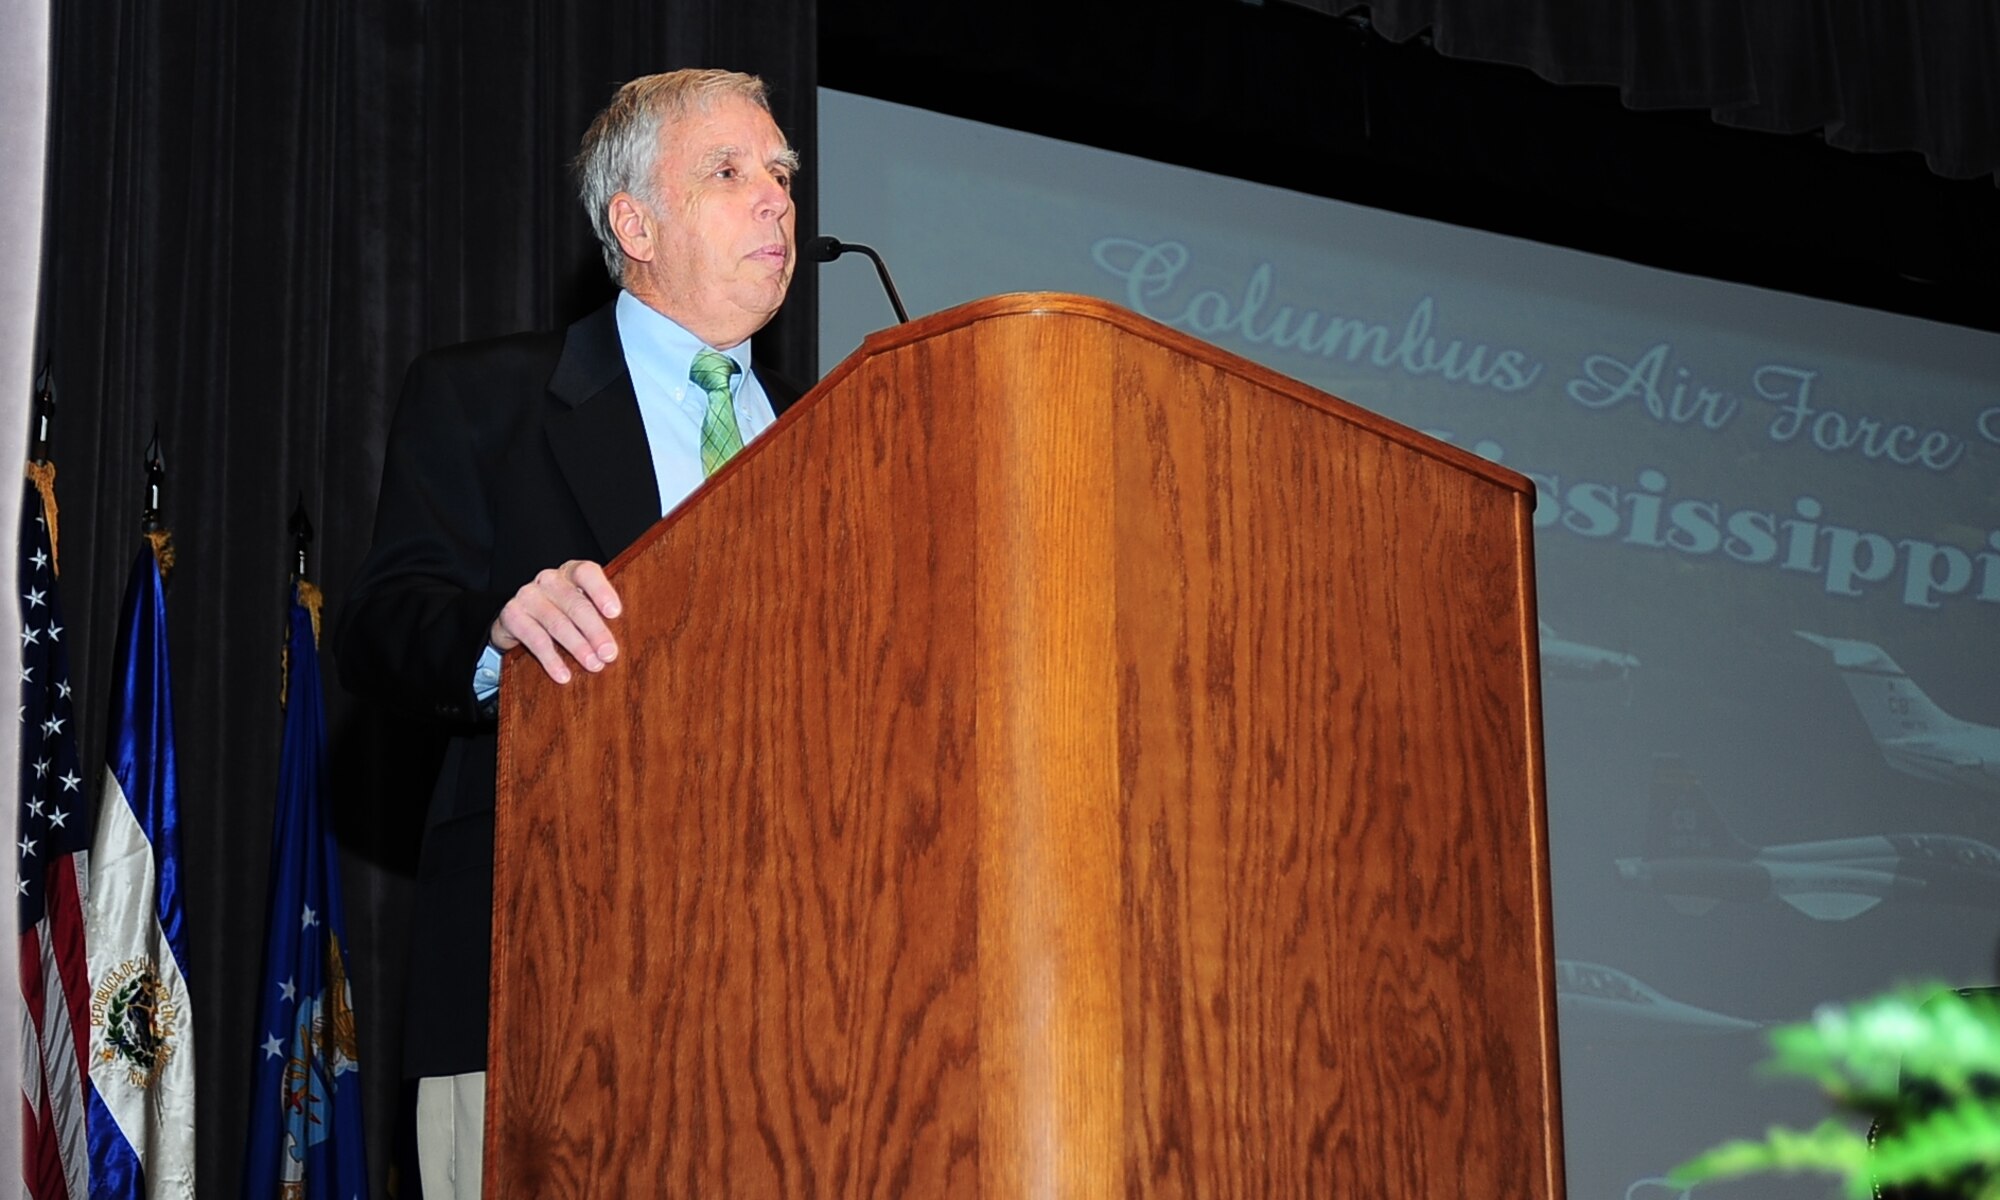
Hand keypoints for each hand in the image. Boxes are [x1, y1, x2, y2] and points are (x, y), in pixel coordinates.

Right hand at [489, 560, 621, 684]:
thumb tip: (633, 637)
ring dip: (577, 647)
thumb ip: (601, 613)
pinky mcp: (512, 615)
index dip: (602, 591)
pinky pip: (534, 639)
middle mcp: (549, 579)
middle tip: (610, 653)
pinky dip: (551, 659)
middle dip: (595, 630)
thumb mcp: (581, 607)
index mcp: (571, 572)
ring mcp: (528, 595)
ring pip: (556, 622)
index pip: (587, 573)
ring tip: (594, 666)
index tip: (615, 613)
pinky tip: (563, 675)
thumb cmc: (562, 613)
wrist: (517, 620)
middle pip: (575, 603)